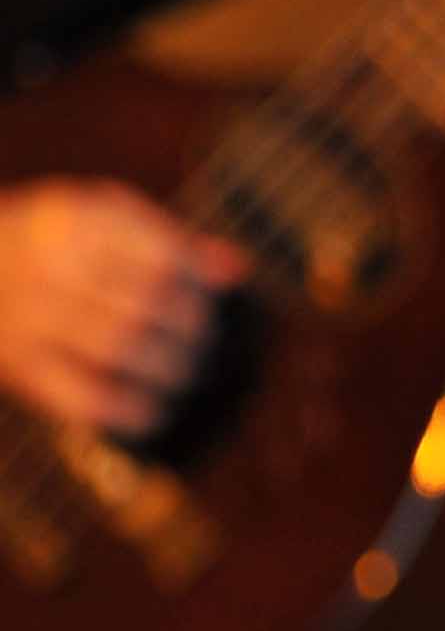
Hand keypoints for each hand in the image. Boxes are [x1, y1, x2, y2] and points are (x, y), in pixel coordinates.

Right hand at [0, 178, 249, 439]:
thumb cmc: (53, 242)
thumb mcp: (99, 218)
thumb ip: (169, 240)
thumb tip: (237, 271)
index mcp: (75, 224)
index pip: (158, 256)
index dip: (194, 283)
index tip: (210, 298)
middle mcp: (48, 270)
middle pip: (143, 304)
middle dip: (188, 331)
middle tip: (204, 344)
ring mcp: (28, 320)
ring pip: (116, 348)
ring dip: (166, 368)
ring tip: (187, 375)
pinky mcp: (19, 366)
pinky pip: (78, 395)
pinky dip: (124, 409)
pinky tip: (152, 412)